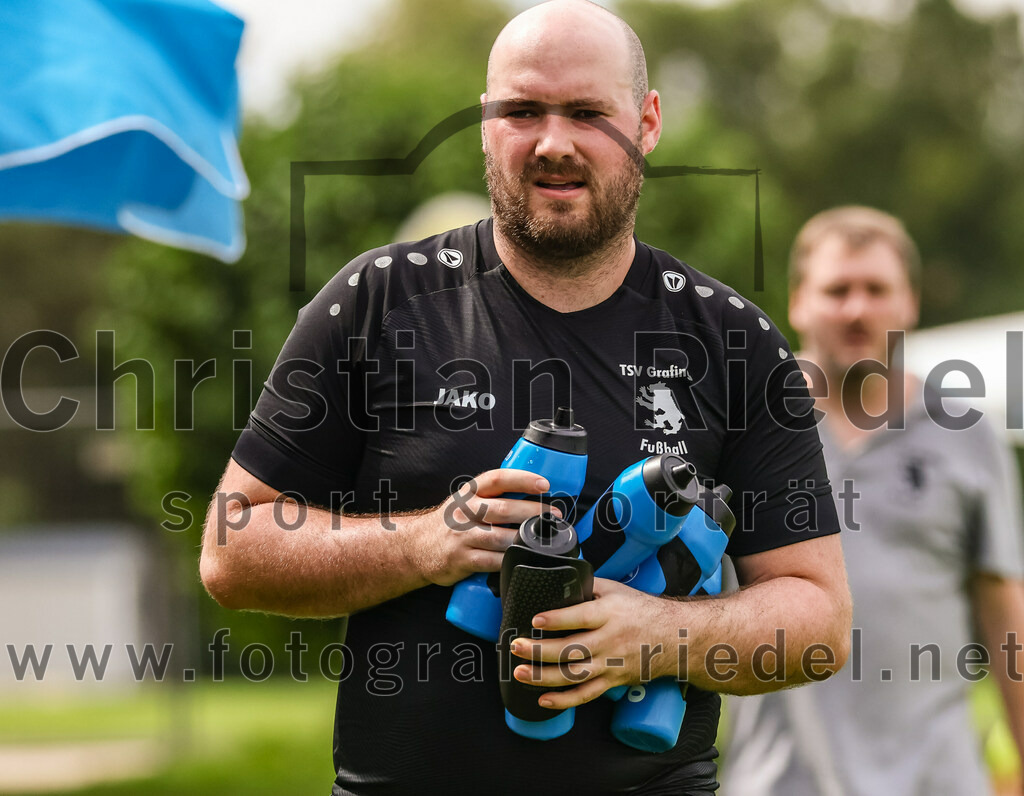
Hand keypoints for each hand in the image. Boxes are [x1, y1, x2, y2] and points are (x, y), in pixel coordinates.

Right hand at [402, 468, 555, 586]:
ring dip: (526, 539)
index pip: (497, 479)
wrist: (416, 547)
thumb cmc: (449, 524)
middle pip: (504, 509)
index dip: (522, 479)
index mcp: (469, 493)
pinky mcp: (461, 559)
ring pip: (501, 537)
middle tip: (553, 515)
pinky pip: (492, 561)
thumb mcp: (465, 502)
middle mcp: (464, 511)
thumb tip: (533, 498)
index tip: (544, 484)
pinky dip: (510, 560)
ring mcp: (462, 535)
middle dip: (533, 512)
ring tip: (543, 539)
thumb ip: (492, 498)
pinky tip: (522, 558)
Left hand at [509, 578, 674, 708]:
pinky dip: (565, 701)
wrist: (674, 638)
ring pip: (575, 675)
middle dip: (540, 650)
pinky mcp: (613, 681)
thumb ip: (588, 587)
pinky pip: (586, 695)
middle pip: (572, 649)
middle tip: (517, 647)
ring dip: (544, 677)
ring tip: (521, 672)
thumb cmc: (643, 611)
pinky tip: (544, 700)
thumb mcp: (617, 590)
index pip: (581, 617)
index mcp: (610, 614)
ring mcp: (611, 664)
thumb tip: (559, 581)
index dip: (557, 619)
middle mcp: (610, 640)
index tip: (535, 619)